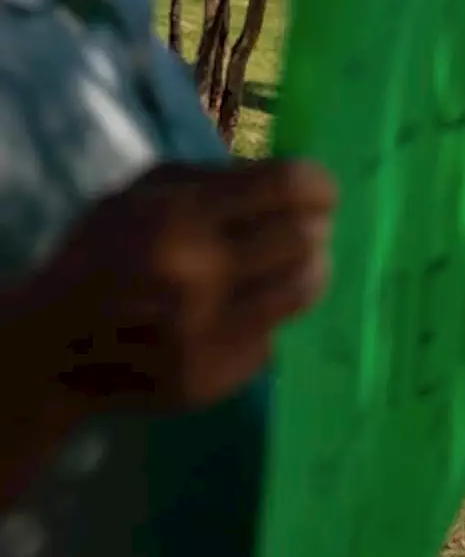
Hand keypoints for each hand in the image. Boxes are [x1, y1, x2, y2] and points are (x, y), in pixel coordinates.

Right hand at [34, 160, 334, 412]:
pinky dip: (268, 318)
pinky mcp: (214, 376)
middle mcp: (198, 276)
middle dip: (314, 228)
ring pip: (305, 289)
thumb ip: (218, 180)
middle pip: (307, 238)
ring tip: (288, 266)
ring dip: (306, 271)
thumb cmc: (105, 253)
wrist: (52, 349)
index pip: (286, 188)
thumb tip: (297, 182)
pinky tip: (240, 312)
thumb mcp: (143, 193)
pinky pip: (275, 334)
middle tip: (307, 230)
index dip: (317, 185)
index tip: (321, 193)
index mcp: (177, 218)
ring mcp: (208, 333)